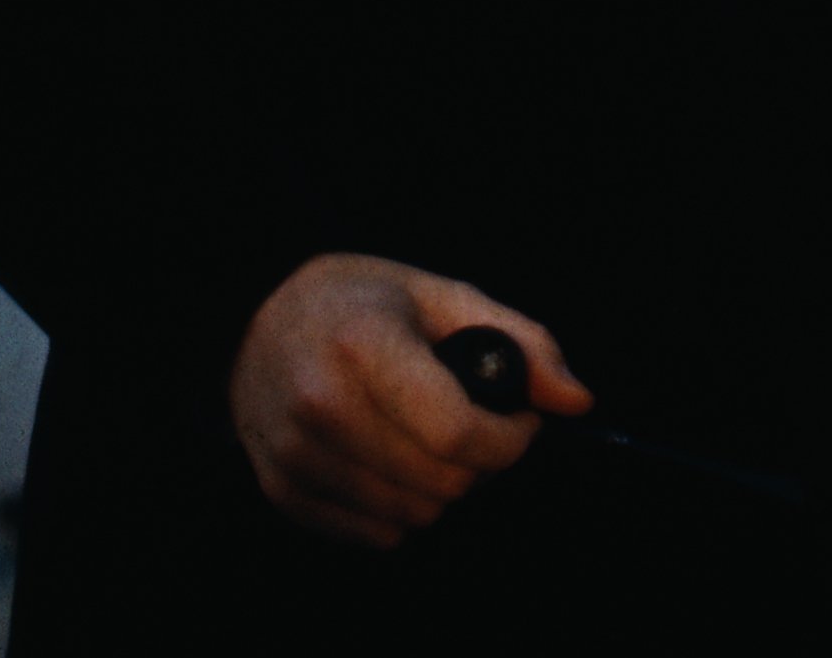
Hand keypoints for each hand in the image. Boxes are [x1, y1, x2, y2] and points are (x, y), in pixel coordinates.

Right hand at [229, 255, 592, 547]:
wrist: (255, 321)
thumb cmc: (362, 304)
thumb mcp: (442, 296)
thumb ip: (521, 342)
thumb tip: (576, 401)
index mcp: (364, 345)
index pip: (458, 433)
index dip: (510, 438)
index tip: (519, 419)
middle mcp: (321, 404)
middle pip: (444, 482)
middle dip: (482, 462)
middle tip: (473, 425)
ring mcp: (296, 453)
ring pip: (416, 515)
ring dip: (442, 487)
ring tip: (427, 438)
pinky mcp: (284, 491)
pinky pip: (378, 535)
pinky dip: (401, 507)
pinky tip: (390, 459)